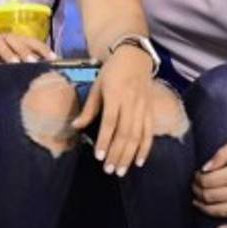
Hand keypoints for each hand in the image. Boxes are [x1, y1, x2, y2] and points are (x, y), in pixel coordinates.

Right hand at [0, 34, 56, 80]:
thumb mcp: (6, 77)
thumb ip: (21, 77)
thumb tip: (45, 88)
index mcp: (11, 45)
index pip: (29, 42)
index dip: (41, 48)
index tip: (53, 59)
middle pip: (14, 39)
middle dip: (24, 49)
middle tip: (32, 62)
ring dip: (7, 51)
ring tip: (14, 63)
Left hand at [72, 45, 155, 175]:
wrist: (135, 57)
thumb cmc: (112, 72)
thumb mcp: (97, 85)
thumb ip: (89, 108)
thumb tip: (76, 126)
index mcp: (115, 95)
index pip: (110, 122)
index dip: (105, 140)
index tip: (99, 156)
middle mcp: (131, 103)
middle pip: (125, 133)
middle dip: (117, 154)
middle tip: (109, 170)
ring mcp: (143, 107)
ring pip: (138, 136)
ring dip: (129, 155)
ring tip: (121, 170)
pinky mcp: (151, 110)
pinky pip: (149, 132)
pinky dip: (145, 148)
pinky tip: (139, 161)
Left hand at [193, 131, 226, 227]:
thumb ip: (222, 154)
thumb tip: (204, 169)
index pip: (208, 181)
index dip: (197, 180)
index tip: (195, 176)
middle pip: (213, 197)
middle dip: (199, 193)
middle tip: (194, 188)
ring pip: (224, 212)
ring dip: (207, 209)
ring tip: (198, 203)